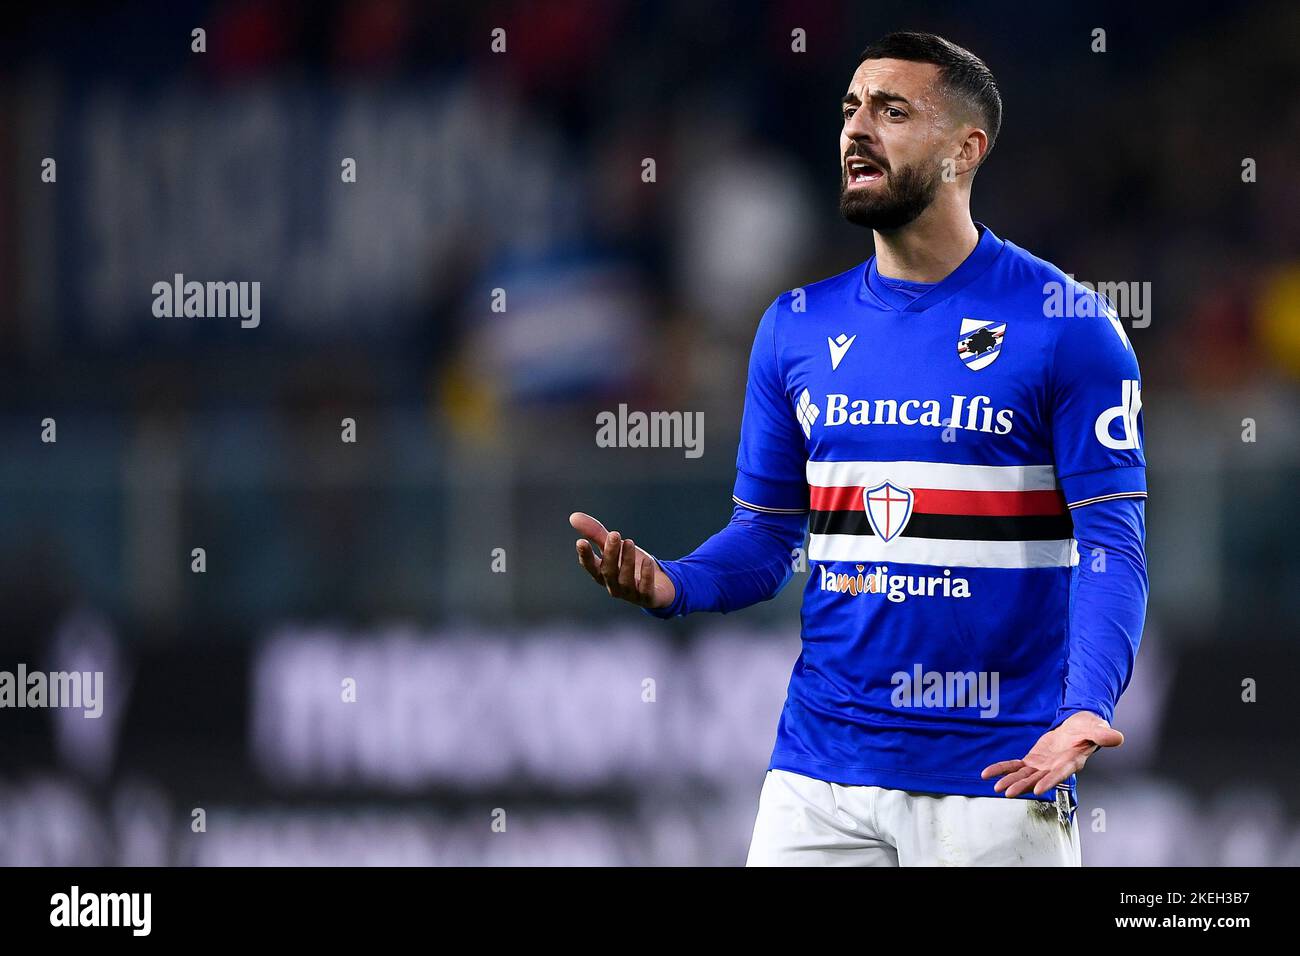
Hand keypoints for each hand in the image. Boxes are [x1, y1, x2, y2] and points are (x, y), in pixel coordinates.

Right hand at [570, 512, 674, 609]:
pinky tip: (648, 561)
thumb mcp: (614, 547)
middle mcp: (613, 585)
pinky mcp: (647, 597)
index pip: (590, 566)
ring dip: (627, 560)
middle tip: (615, 534)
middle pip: (608, 571)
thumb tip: (573, 516)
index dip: (585, 555)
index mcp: (602, 573)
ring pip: (625, 579)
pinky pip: (645, 588)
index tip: (581, 542)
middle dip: (610, 553)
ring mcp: (630, 593)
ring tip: (629, 542)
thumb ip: (595, 533)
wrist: (659, 584)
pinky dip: (646, 575)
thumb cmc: (630, 564)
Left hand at [981, 711, 1123, 796]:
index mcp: (1071, 761)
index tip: (1038, 789)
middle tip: (1009, 793)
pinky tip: (987, 774)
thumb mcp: (1096, 727)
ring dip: (1010, 781)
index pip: (1060, 773)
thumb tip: (1117, 738)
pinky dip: (1002, 769)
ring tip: (996, 788)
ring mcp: (1043, 766)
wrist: (1079, 726)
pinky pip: (1015, 766)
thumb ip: (1103, 734)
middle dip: (1023, 786)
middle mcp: (1055, 767)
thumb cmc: (1089, 728)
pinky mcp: (1033, 761)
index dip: (1049, 781)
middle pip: (1037, 779)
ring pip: (1024, 776)